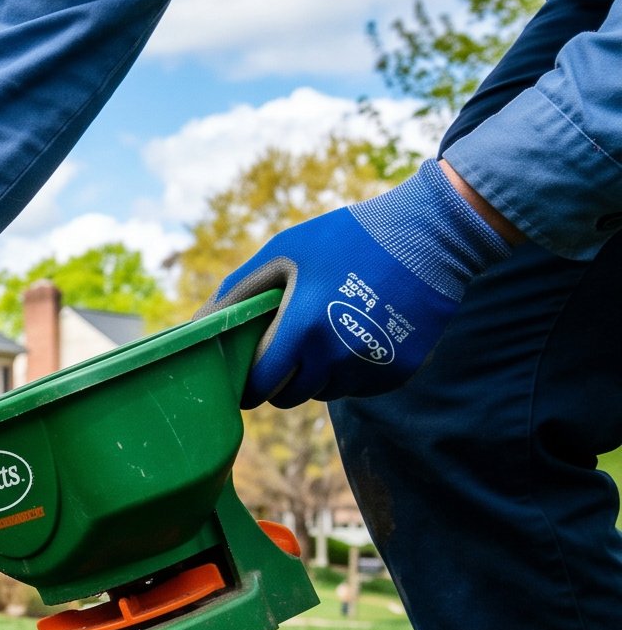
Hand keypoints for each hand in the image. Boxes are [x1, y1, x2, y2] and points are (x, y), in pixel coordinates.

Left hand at [208, 160, 510, 407]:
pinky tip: (357, 337)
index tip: (245, 378)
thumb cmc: (345, 238)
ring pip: (326, 393)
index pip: (261, 383)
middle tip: (282, 355)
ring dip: (317, 376)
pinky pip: (359, 387)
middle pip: (291, 395)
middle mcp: (338, 355)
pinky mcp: (400, 371)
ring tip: (324, 336)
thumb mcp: (284, 252)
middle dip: (280, 381)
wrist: (431, 234)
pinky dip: (351, 372)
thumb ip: (238, 290)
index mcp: (303, 327)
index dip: (248, 384)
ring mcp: (372, 366)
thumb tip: (197, 324)